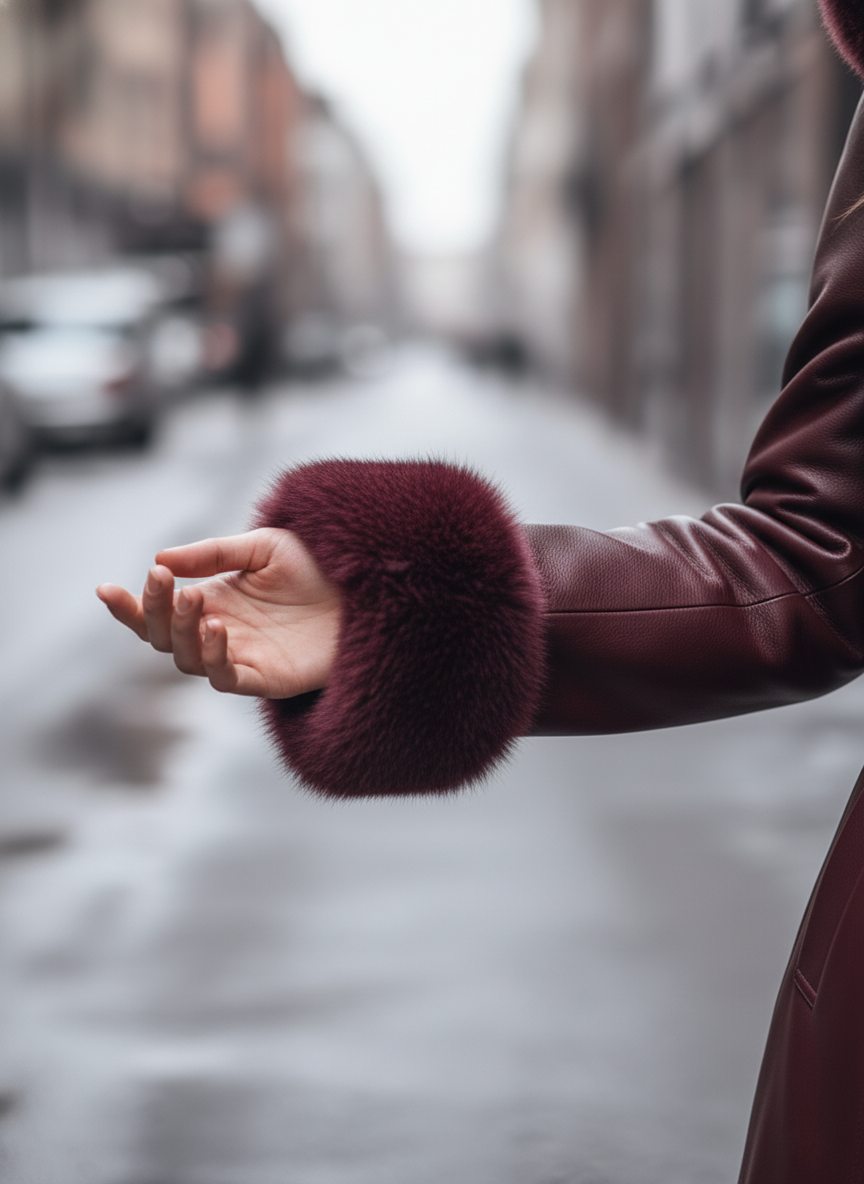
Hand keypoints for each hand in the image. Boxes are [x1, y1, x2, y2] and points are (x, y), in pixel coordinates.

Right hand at [96, 529, 340, 697]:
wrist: (368, 590)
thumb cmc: (318, 568)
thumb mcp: (263, 547)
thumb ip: (214, 554)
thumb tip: (160, 559)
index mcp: (213, 601)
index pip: (158, 611)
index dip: (130, 604)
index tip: (105, 588)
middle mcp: (220, 632)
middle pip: (162, 638)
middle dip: (153, 611)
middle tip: (163, 581)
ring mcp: (241, 658)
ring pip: (187, 659)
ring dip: (182, 630)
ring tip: (194, 598)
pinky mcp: (266, 680)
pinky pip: (227, 679)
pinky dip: (215, 657)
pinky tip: (218, 629)